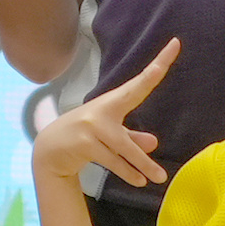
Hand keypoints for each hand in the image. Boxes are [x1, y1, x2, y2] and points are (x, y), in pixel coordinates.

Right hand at [29, 39, 180, 192]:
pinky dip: (127, 173)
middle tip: (176, 62)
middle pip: (135, 98)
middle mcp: (103, 109)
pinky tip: (139, 181)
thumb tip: (153, 143)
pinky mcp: (85, 144)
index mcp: (112, 102)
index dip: (159, 62)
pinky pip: (112, 161)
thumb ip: (132, 137)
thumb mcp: (110, 135)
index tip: (176, 44)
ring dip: (143, 164)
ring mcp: (92, 126)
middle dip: (155, 75)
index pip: (140, 82)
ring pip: (125, 146)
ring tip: (160, 178)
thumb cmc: (84, 138)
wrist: (49, 151)